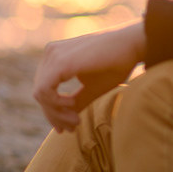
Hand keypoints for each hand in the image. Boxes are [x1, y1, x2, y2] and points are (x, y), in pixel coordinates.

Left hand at [32, 21, 147, 131]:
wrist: (133, 43)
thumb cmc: (117, 63)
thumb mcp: (93, 88)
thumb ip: (76, 102)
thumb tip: (63, 124)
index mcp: (56, 57)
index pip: (44, 90)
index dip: (53, 112)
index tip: (69, 127)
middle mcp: (51, 53)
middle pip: (40, 93)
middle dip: (55, 115)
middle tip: (73, 127)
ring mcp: (53, 55)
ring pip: (39, 94)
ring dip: (56, 113)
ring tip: (76, 120)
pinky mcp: (60, 61)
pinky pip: (44, 90)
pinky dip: (56, 103)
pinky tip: (73, 105)